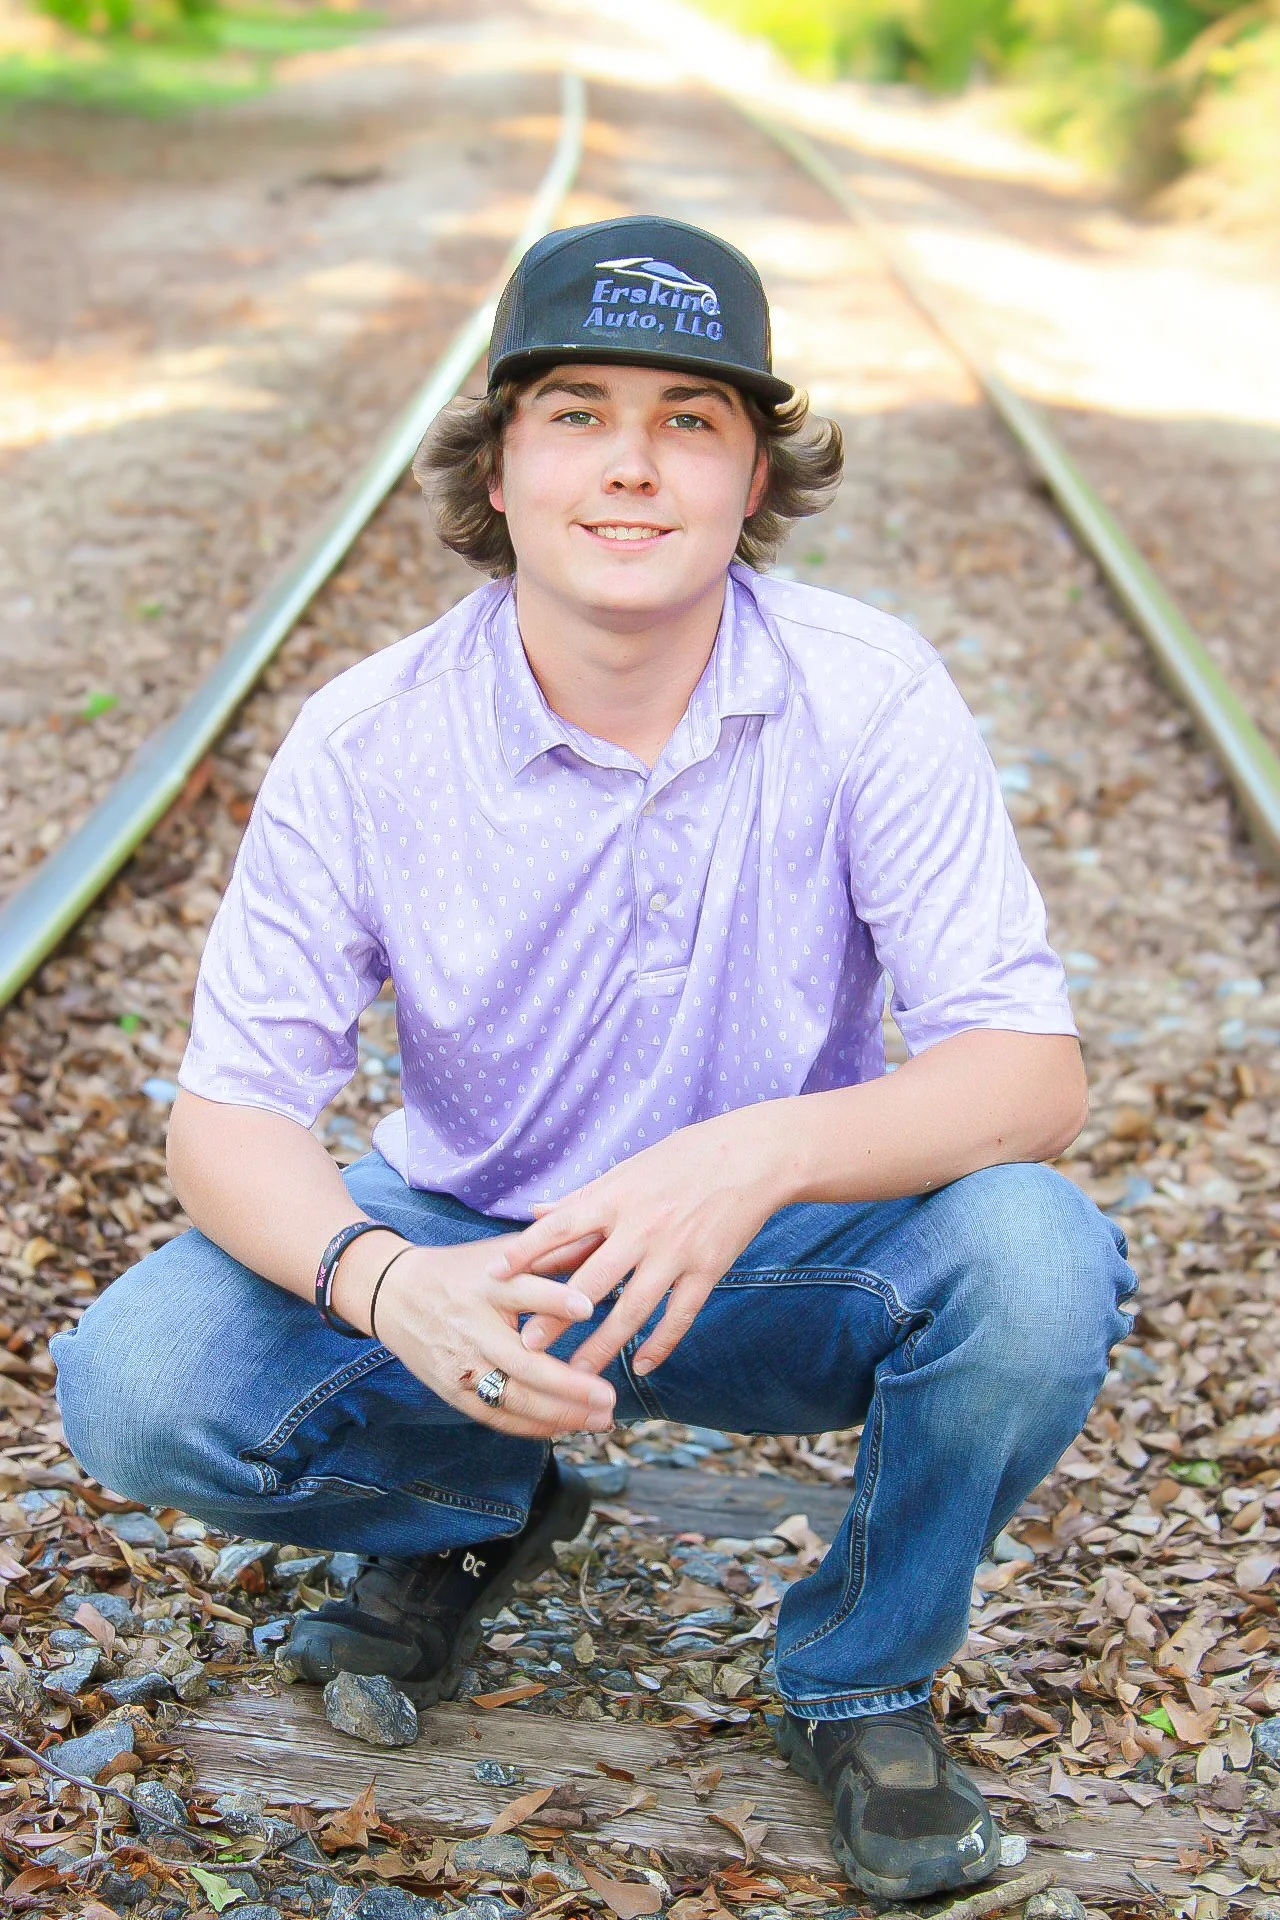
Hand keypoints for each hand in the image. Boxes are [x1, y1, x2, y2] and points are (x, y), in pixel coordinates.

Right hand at [375, 1236, 615, 1438]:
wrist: (394, 1292)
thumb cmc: (460, 1270)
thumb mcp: (499, 1253)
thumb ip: (548, 1253)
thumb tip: (599, 1244)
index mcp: (489, 1284)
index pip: (523, 1290)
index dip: (555, 1300)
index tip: (588, 1307)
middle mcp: (474, 1326)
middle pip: (522, 1361)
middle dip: (568, 1385)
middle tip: (607, 1397)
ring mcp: (462, 1363)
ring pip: (512, 1398)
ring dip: (559, 1414)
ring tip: (600, 1420)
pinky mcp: (453, 1389)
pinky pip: (495, 1416)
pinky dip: (531, 1426)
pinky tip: (564, 1428)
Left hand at [489, 1109, 786, 1378]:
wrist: (752, 1156)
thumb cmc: (684, 1157)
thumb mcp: (627, 1169)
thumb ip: (582, 1197)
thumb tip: (535, 1211)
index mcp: (616, 1197)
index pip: (560, 1228)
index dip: (525, 1252)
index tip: (494, 1278)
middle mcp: (641, 1227)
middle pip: (591, 1280)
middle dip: (557, 1316)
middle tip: (526, 1346)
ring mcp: (676, 1252)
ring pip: (632, 1309)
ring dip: (602, 1346)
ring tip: (576, 1375)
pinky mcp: (707, 1270)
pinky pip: (679, 1316)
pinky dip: (660, 1344)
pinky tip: (642, 1367)